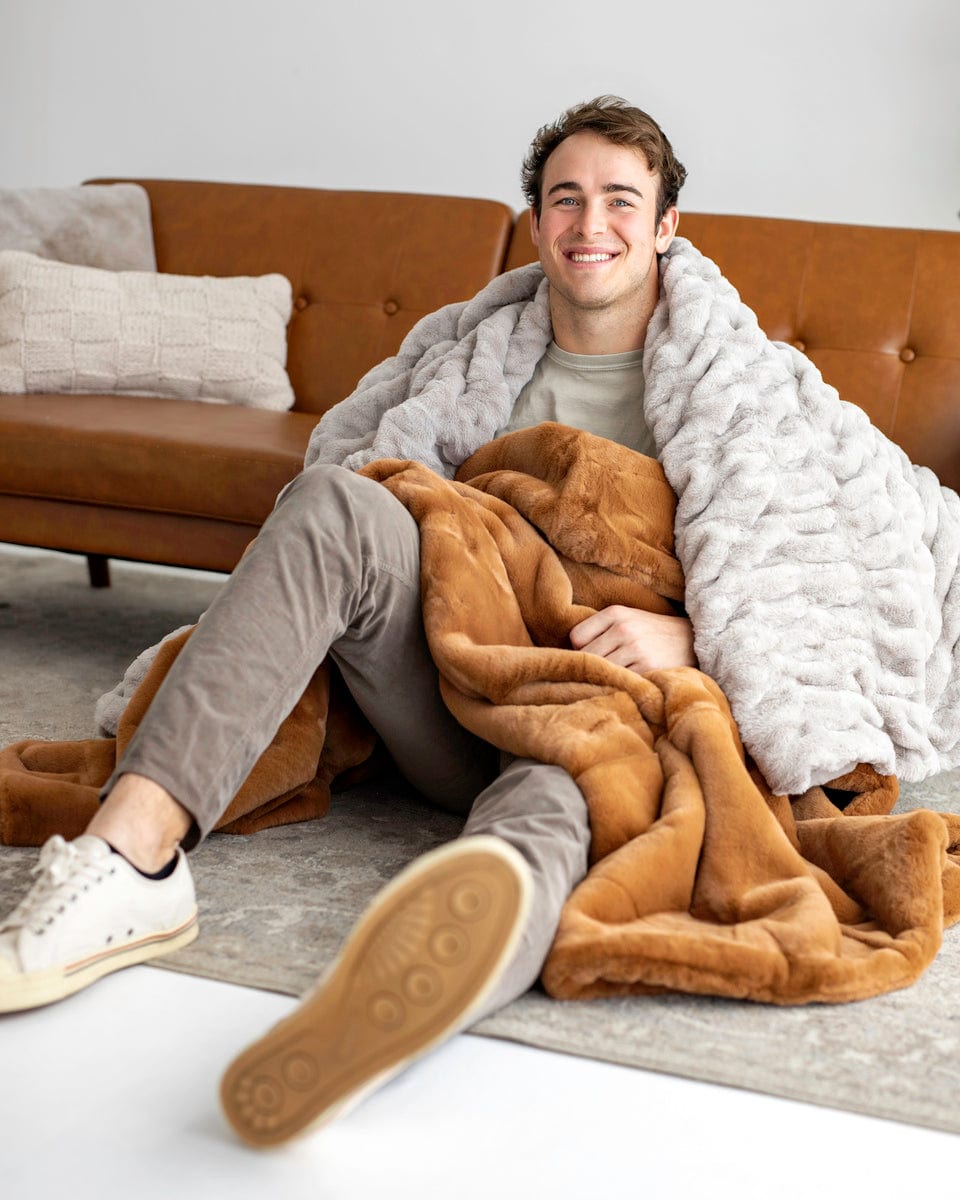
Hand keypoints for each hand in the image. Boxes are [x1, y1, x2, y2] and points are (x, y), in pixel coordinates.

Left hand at [569, 605, 696, 674]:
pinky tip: (629, 684)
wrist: (694, 640)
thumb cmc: (654, 633)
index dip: (581, 650)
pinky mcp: (647, 668)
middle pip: (586, 657)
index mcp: (615, 612)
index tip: (594, 656)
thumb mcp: (629, 619)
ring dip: (605, 679)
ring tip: (616, 679)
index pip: (576, 637)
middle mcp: (623, 628)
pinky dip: (621, 686)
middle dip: (592, 667)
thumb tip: (567, 654)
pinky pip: (620, 682)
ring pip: (601, 671)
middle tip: (604, 672)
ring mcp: (635, 648)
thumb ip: (601, 630)